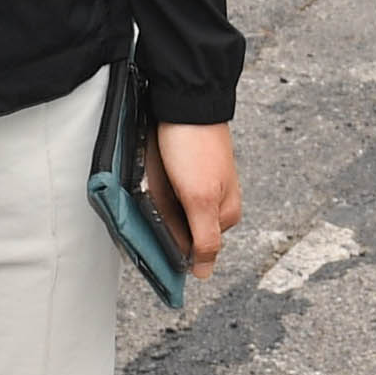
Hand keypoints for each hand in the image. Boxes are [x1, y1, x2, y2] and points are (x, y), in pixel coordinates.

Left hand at [151, 121, 242, 274]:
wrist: (186, 99)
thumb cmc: (195, 146)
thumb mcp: (200, 199)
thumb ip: (204, 239)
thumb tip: (205, 275)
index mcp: (225, 214)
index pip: (193, 248)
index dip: (170, 244)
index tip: (151, 234)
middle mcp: (216, 201)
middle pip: (181, 227)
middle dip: (162, 221)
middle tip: (150, 201)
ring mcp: (201, 183)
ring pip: (171, 209)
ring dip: (156, 203)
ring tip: (151, 182)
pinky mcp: (187, 168)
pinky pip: (166, 188)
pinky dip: (155, 186)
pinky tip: (150, 175)